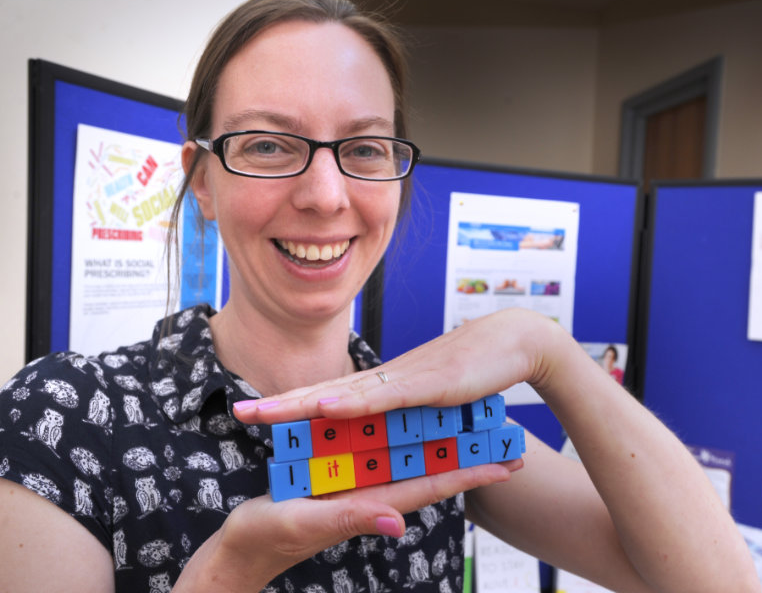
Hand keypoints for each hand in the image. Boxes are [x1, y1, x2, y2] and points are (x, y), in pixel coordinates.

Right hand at [175, 460, 519, 592]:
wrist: (239, 547)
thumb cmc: (267, 537)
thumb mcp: (306, 523)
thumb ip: (350, 519)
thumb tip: (398, 522)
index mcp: (371, 503)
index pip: (430, 486)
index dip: (469, 474)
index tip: (506, 463)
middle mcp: (371, 493)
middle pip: (428, 469)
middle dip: (467, 456)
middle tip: (506, 439)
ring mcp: (355, 485)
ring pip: (406, 459)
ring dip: (441, 444)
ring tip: (474, 425)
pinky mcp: (335, 475)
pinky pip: (374, 453)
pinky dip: (399, 439)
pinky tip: (412, 426)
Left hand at [234, 307, 563, 425]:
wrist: (516, 340)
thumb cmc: (479, 368)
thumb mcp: (438, 396)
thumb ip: (414, 411)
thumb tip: (393, 427)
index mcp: (388, 385)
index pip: (332, 397)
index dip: (294, 405)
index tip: (260, 412)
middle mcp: (389, 379)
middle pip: (325, 392)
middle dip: (281, 404)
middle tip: (238, 412)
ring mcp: (407, 379)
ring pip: (345, 393)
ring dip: (303, 404)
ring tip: (265, 412)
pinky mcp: (429, 384)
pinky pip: (383, 396)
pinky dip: (352, 402)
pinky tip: (324, 407)